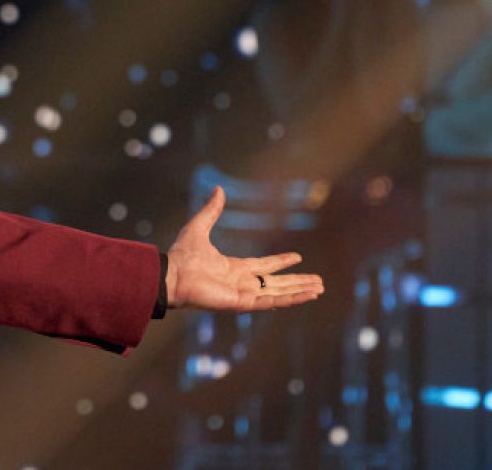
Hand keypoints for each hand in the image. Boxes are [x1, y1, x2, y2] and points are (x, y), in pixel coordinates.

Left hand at [165, 186, 323, 310]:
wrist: (172, 275)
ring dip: (300, 291)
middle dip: (297, 282)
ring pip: (279, 293)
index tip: (298, 257)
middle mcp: (241, 283)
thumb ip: (212, 210)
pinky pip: (272, 301)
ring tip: (319, 289)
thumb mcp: (200, 227)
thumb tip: (218, 188)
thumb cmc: (182, 256)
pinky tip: (308, 296)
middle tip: (318, 281)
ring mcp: (244, 295)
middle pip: (277, 283)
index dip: (281, 262)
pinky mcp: (243, 303)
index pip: (264, 266)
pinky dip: (291, 299)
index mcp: (233, 268)